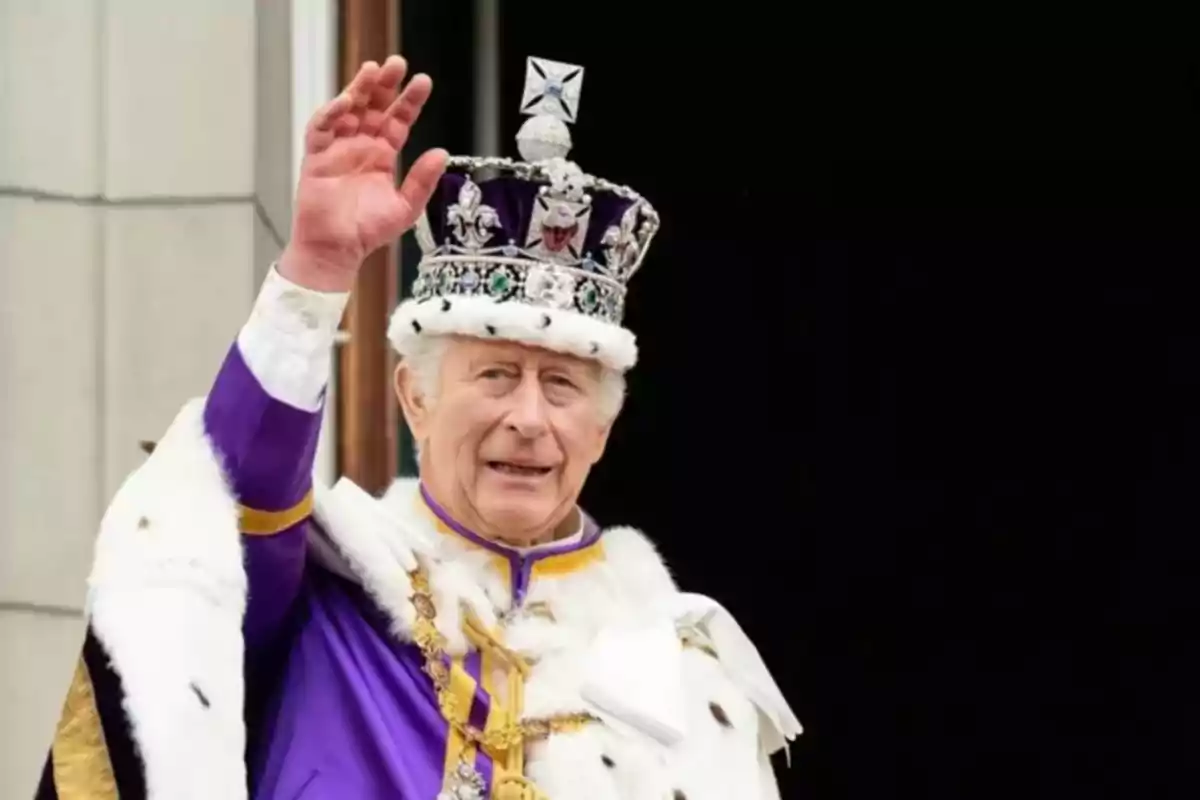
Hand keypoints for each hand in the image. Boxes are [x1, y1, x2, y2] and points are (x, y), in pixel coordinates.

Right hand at [280, 56, 447, 291]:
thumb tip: (441, 153)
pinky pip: (320, 128)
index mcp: (383, 156)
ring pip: (347, 110)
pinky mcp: (316, 157)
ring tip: (372, 70)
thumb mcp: (405, 207)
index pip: (398, 121)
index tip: (423, 82)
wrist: (337, 250)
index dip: (410, 101)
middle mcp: (361, 147)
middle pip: (373, 107)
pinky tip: (345, 102)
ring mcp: (338, 149)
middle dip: (385, 85)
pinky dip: (330, 113)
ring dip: (358, 89)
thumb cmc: (368, 232)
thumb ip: (422, 180)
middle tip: (397, 63)